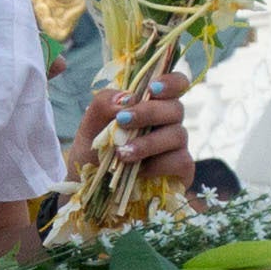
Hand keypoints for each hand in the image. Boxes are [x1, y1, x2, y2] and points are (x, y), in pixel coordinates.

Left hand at [75, 81, 193, 186]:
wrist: (89, 188)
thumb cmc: (94, 151)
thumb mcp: (90, 124)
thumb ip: (103, 104)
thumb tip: (126, 99)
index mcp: (151, 104)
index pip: (176, 83)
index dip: (172, 81)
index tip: (152, 88)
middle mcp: (168, 122)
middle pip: (175, 108)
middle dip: (149, 112)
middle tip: (122, 121)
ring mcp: (176, 146)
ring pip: (178, 134)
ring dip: (148, 142)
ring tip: (122, 154)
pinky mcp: (181, 170)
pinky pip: (180, 160)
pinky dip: (157, 165)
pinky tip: (138, 172)